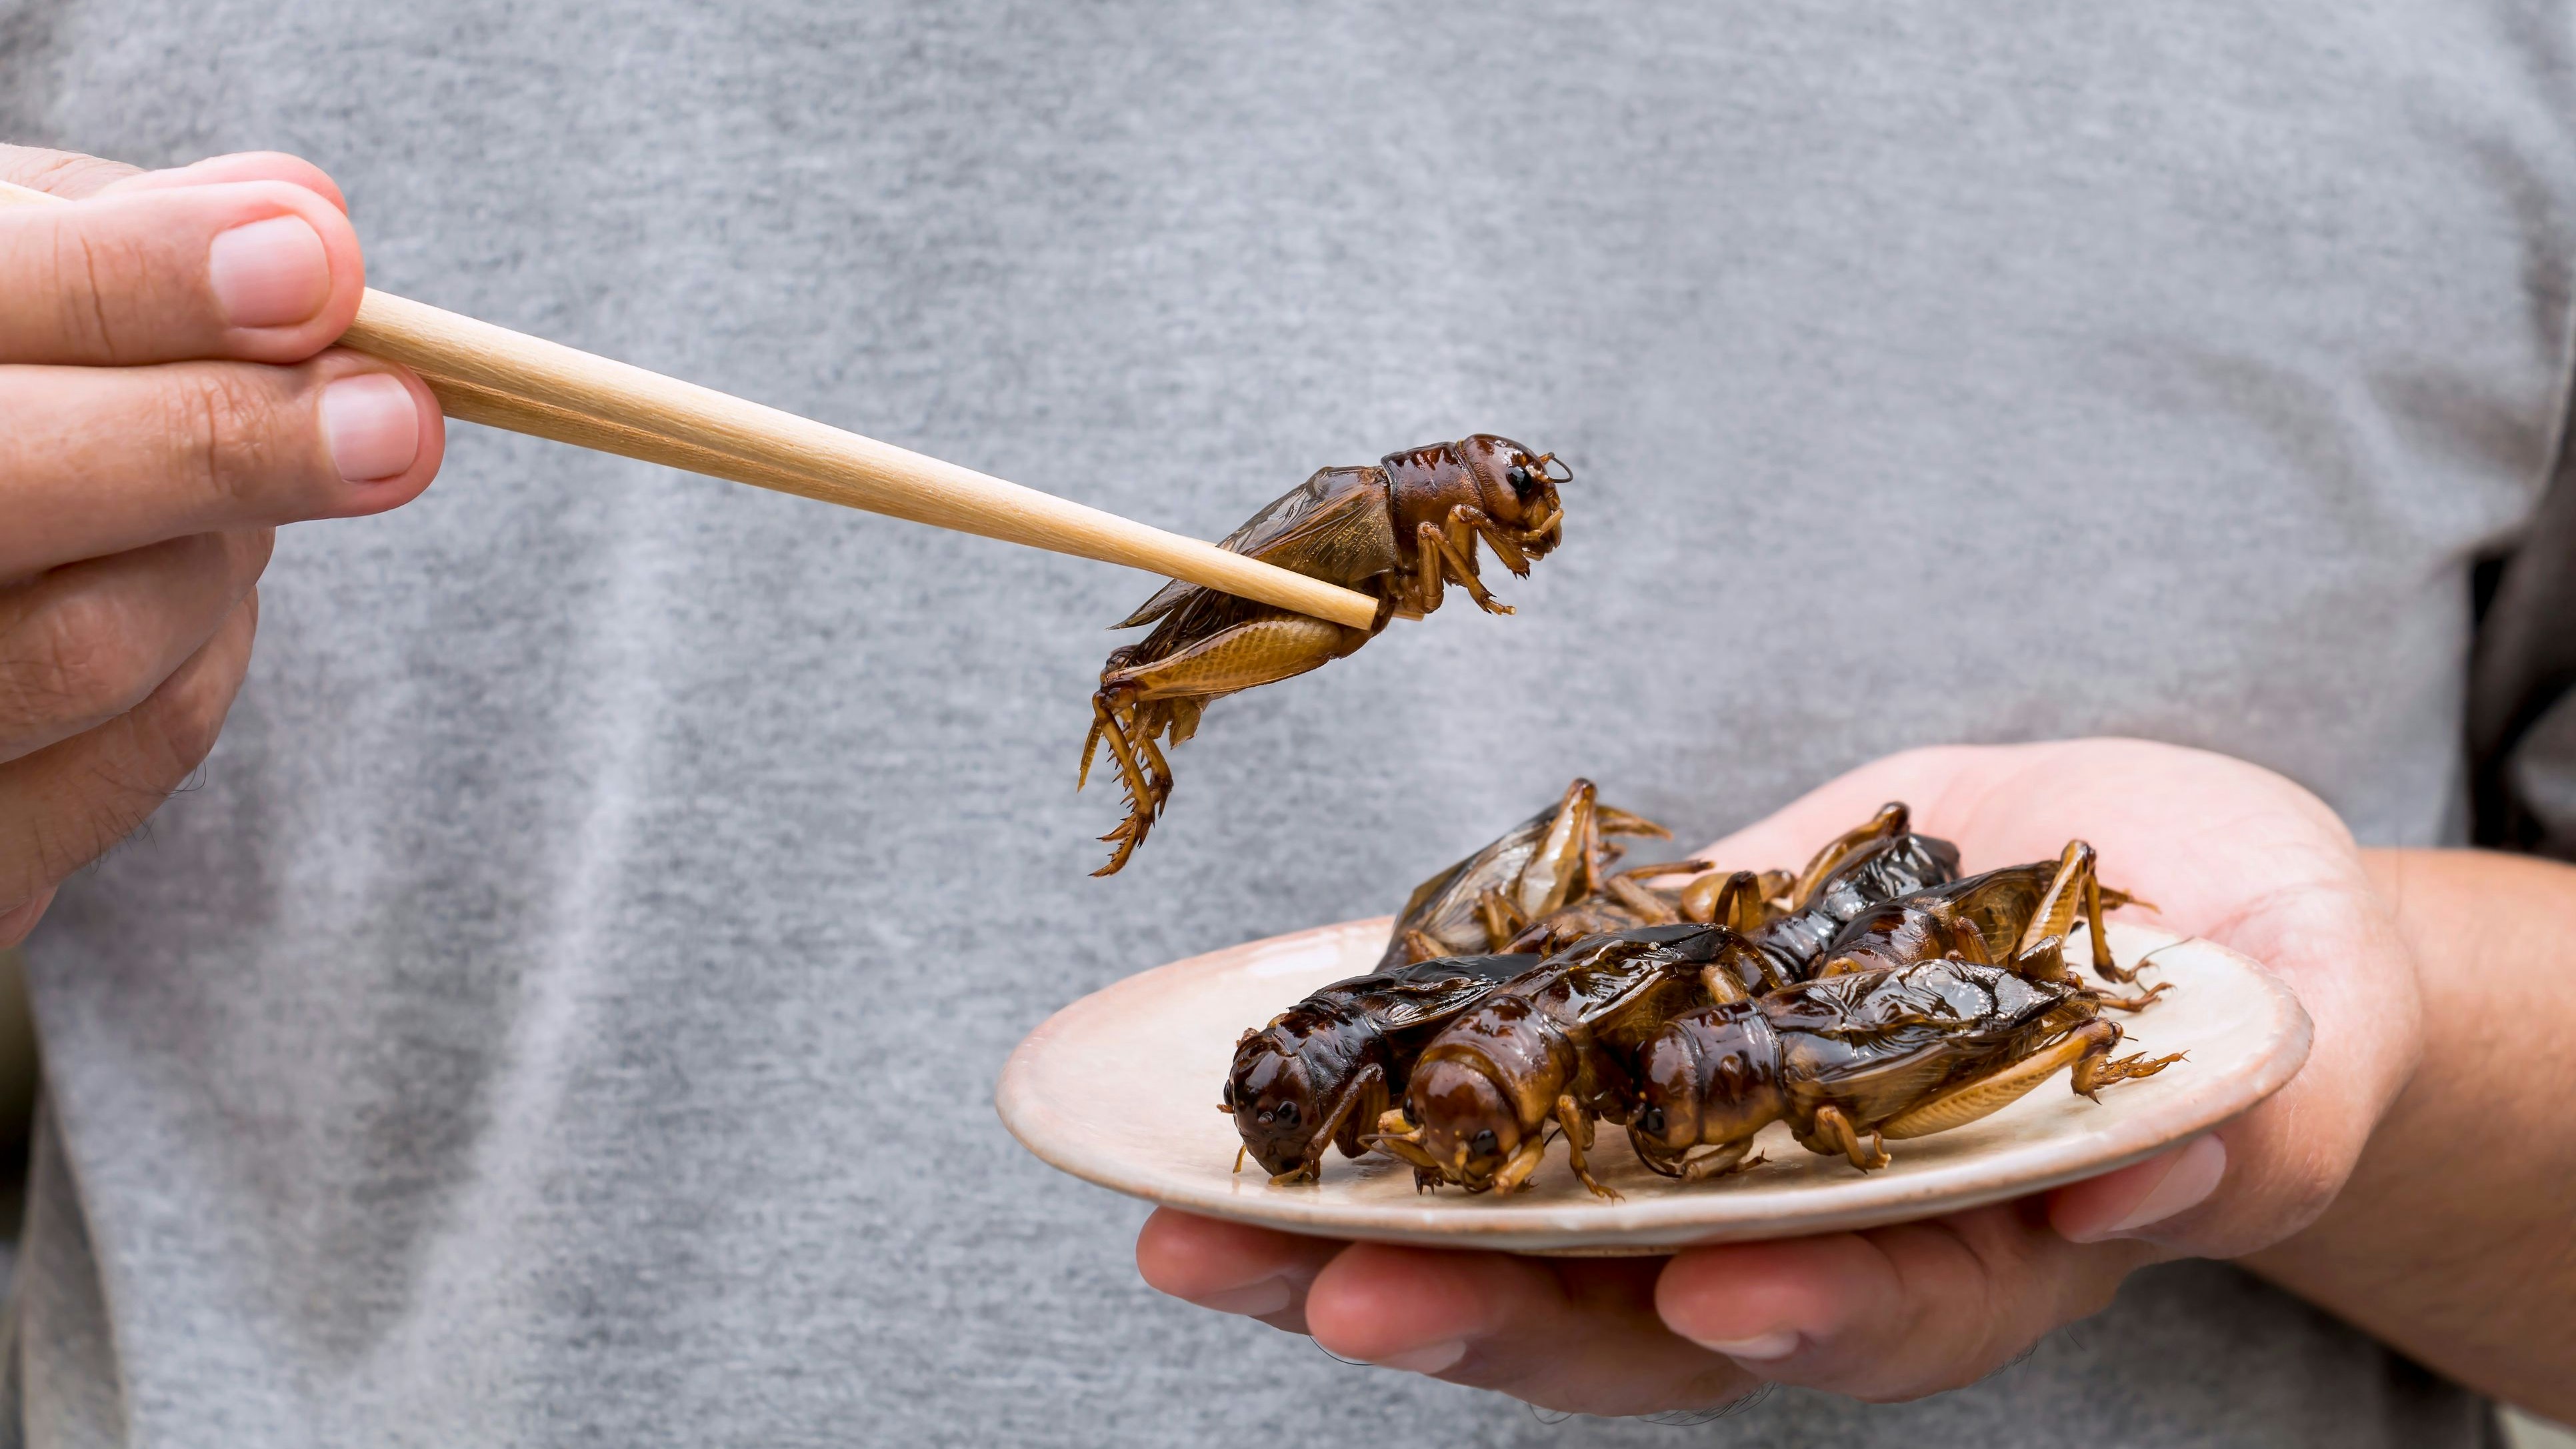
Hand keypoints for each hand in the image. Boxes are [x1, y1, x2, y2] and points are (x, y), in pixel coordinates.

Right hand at [0, 146, 443, 945]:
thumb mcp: (9, 281)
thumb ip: (128, 238)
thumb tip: (306, 220)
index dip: (143, 280)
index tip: (321, 262)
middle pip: (11, 486)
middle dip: (227, 443)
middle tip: (402, 421)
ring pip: (100, 641)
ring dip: (229, 549)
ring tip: (251, 477)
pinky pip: (142, 751)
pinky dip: (212, 653)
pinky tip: (194, 592)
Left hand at [1137, 739, 2420, 1413]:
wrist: (2160, 892)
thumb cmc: (2258, 974)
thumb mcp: (2294, 1024)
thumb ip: (2251, 1106)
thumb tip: (2154, 1167)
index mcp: (1976, 1248)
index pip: (1878, 1312)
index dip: (1798, 1313)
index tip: (1707, 1294)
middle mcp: (1816, 1228)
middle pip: (1640, 1310)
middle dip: (1484, 1308)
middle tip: (1321, 1287)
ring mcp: (1712, 1140)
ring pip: (1527, 1222)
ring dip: (1361, 1226)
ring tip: (1196, 1225)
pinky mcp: (1643, 1036)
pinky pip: (1498, 1077)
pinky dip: (1379, 1080)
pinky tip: (1253, 1068)